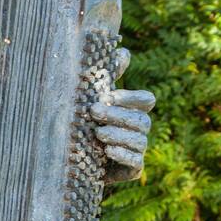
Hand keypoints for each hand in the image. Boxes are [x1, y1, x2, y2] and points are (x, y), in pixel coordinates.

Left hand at [91, 47, 154, 182]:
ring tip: (98, 133)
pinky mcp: (133, 169)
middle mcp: (139, 129)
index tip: (108, 95)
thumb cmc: (87, 123)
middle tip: (94, 111)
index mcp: (134, 110)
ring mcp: (138, 149)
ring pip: (139, 140)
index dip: (130, 97)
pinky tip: (107, 150)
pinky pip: (135, 162)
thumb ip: (108, 76)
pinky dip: (122, 155)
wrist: (74, 159)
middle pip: (142, 120)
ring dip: (119, 135)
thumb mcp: (94, 98)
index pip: (145, 100)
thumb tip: (123, 51)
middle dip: (118, 115)